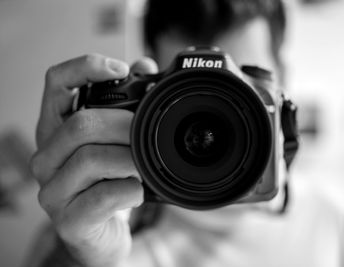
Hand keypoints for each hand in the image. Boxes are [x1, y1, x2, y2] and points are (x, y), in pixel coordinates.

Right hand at [30, 54, 156, 266]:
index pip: (56, 83)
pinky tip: (137, 191)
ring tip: (143, 166)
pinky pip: (104, 196)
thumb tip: (146, 65)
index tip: (121, 69)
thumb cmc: (106, 182)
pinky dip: (130, 190)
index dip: (86, 68)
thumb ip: (127, 101)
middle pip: (81, 123)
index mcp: (56, 130)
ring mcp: (54, 191)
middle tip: (146, 133)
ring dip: (130, 160)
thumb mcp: (113, 140)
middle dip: (124, 126)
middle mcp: (47, 157)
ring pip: (91, 159)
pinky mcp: (71, 220)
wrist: (98, 233)